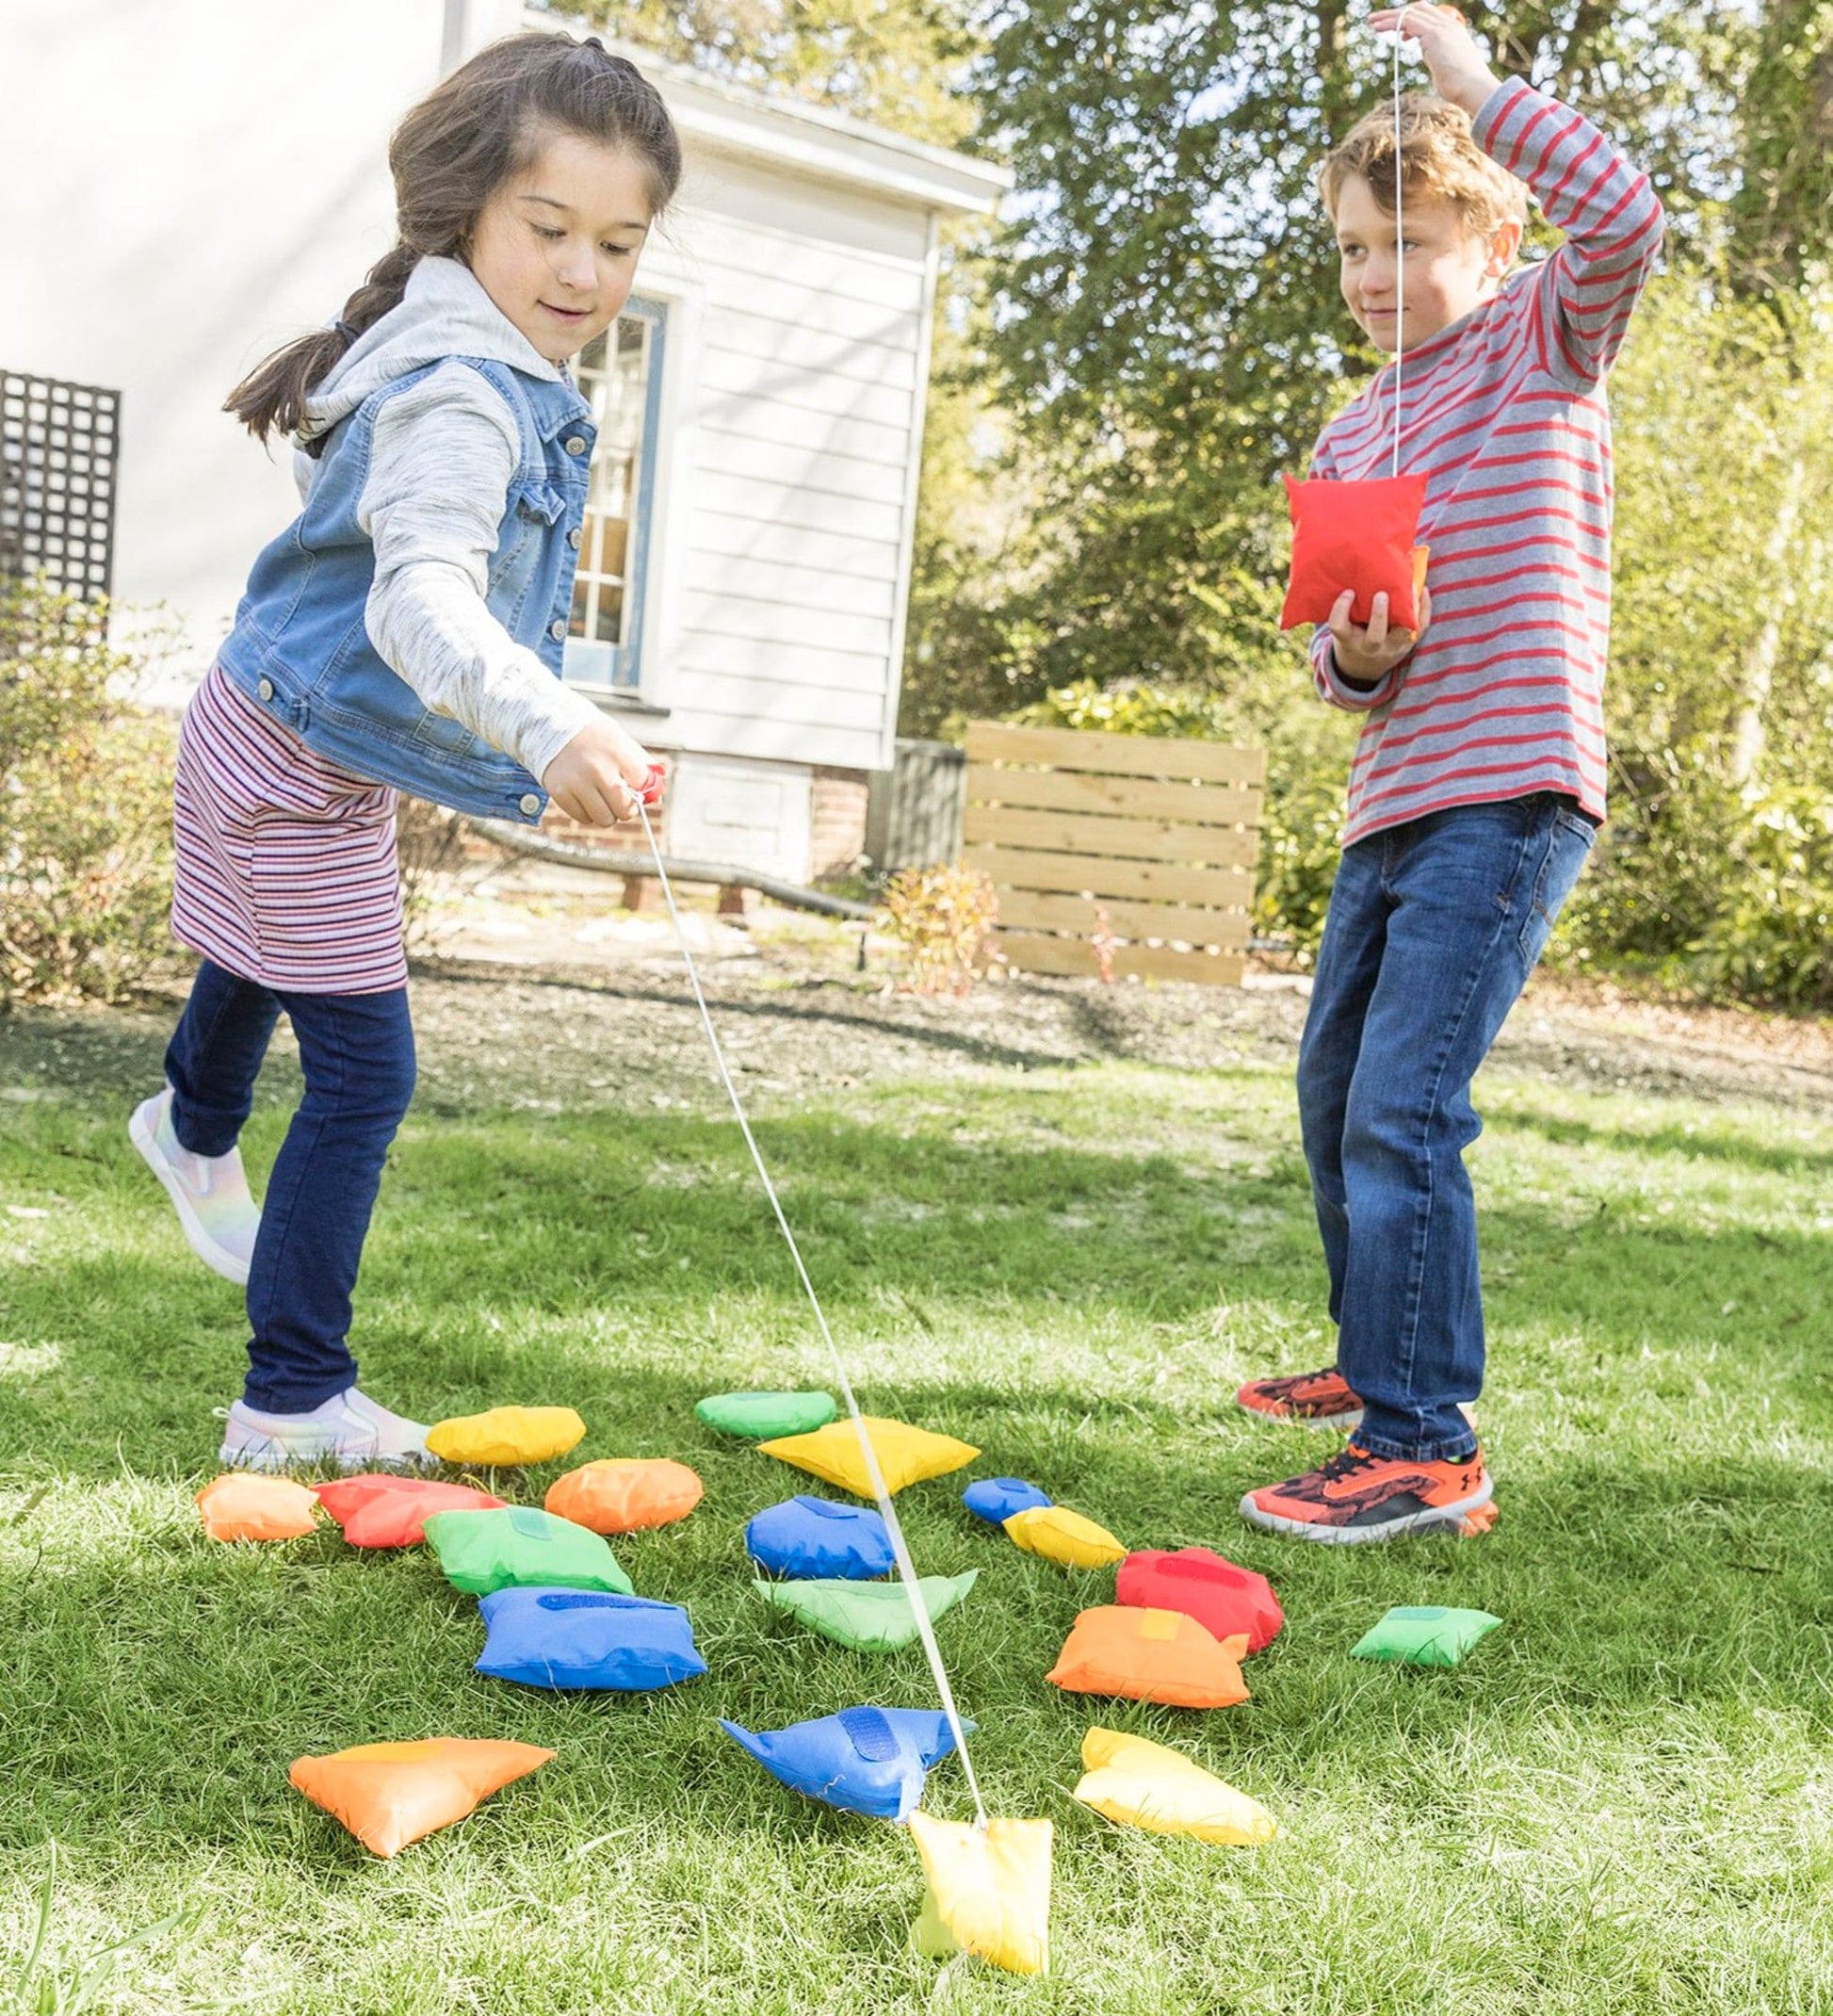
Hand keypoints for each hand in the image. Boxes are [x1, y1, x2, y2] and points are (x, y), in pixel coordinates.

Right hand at [542, 714, 653, 827]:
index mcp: (618, 753)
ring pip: (604, 820)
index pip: (643, 786)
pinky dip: (586, 812)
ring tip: (600, 798)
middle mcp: (597, 768)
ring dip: (606, 814)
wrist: (553, 726)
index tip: (635, 788)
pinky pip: (583, 818)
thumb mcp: (622, 743)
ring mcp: (577, 781)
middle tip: (618, 799)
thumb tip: (657, 798)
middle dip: (625, 808)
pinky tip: (584, 796)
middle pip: (624, 810)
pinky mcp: (560, 792)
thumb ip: (644, 768)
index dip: (642, 791)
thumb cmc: (595, 739)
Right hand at [1328, 585, 1430, 687]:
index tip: (1348, 592)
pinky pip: (1420, 628)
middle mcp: (1369, 648)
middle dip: (1379, 615)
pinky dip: (1424, 609)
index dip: (1341, 609)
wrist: (1363, 668)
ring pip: (1402, 634)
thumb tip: (1359, 573)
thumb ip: (1350, 609)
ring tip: (1411, 588)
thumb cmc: (1352, 637)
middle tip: (1381, 594)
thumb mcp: (1345, 627)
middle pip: (1375, 637)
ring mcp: (1391, 649)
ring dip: (1409, 611)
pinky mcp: (1407, 645)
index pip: (1339, 627)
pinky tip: (1423, 591)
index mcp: (1348, 641)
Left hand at [1366, 6, 1499, 116]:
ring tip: (1371, 22)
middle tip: (1377, 21)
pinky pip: (1408, 22)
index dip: (1412, 21)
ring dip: (1389, 17)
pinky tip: (1378, 28)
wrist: (1473, 89)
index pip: (1430, 16)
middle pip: (1418, 9)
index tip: (1402, 36)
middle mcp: (1448, 24)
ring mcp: (1442, 27)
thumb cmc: (1461, 88)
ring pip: (1410, 13)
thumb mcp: (1446, 68)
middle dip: (1397, 14)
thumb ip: (1437, 58)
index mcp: (1453, 30)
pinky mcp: (1434, 34)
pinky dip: (1391, 23)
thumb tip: (1428, 57)